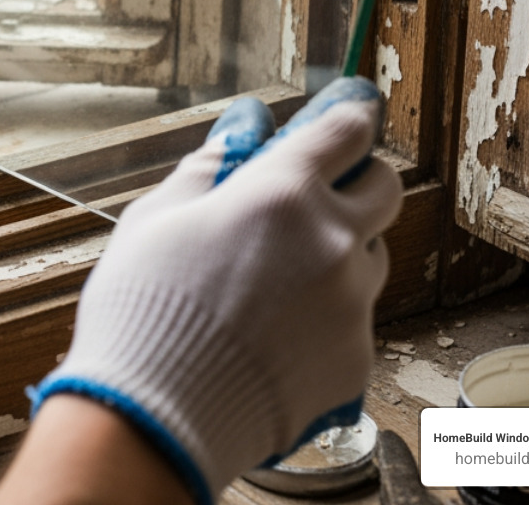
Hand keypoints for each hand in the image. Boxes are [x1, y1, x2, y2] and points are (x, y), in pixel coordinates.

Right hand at [30, 78, 401, 501]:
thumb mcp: (155, 218)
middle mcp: (331, 241)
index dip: (349, 116)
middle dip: (358, 180)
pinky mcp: (356, 357)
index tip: (349, 112)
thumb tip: (239, 137)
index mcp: (281, 193)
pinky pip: (354, 318)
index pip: (346, 131)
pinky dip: (325, 315)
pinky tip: (275, 333)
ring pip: (370, 255)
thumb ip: (206, 170)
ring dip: (340, 251)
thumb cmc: (142, 310)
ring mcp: (351, 302)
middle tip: (317, 194)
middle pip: (385, 187)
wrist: (155, 415)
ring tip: (279, 279)